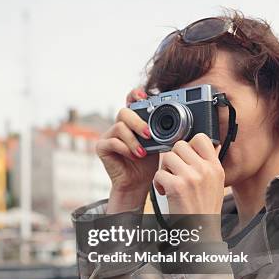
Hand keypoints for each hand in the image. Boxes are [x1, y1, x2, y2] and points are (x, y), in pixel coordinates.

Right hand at [97, 88, 158, 211]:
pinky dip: (125, 149)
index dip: (135, 94)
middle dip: (138, 122)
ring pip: (119, 127)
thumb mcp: (158, 144)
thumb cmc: (148, 163)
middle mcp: (119, 125)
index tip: (143, 96)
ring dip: (133, 140)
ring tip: (142, 153)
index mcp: (133, 121)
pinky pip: (113, 142)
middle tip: (148, 134)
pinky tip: (134, 156)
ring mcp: (109, 135)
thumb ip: (159, 131)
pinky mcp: (102, 147)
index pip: (131, 101)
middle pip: (124, 112)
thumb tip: (176, 122)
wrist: (138, 183)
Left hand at [153, 134, 224, 214]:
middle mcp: (205, 170)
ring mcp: (191, 177)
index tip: (185, 157)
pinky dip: (158, 183)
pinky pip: (159, 174)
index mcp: (215, 167)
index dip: (189, 144)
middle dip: (172, 158)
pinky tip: (165, 191)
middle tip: (174, 171)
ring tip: (170, 182)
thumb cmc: (204, 209)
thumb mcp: (216, 183)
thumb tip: (206, 144)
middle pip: (179, 146)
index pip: (201, 138)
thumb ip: (208, 164)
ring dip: (164, 170)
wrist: (201, 231)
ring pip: (167, 157)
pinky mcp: (176, 186)